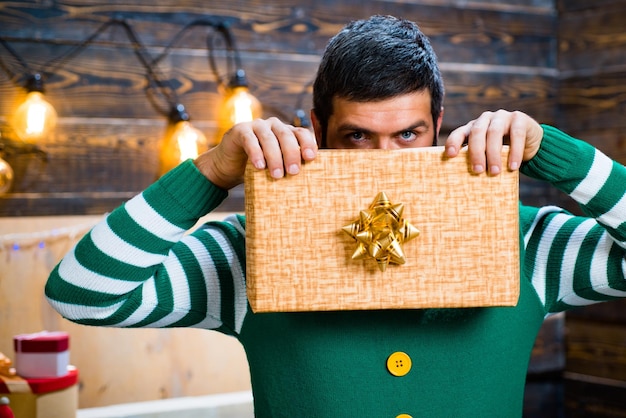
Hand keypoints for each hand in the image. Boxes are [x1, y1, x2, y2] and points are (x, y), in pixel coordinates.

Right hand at [194, 117, 317, 189]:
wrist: (229, 166)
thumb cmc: (258, 168)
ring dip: (274, 156)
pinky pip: (250, 140)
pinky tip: (259, 166)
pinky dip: (255, 153)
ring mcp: (257, 126)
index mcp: (286, 132)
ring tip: (276, 175)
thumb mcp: (277, 166)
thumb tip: (311, 182)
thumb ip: (289, 166)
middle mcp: (274, 126)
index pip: (301, 133)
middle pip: (286, 135)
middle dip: (291, 154)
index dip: (307, 143)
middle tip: (293, 172)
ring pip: (269, 138)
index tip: (311, 158)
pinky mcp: (240, 130)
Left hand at [444, 110, 543, 174]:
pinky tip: (513, 166)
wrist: (529, 141)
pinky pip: (516, 134)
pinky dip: (514, 152)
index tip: (450, 155)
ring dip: (493, 154)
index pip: (459, 133)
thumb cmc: (503, 151)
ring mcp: (502, 117)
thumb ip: (477, 159)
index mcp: (472, 128)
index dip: (453, 142)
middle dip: (476, 152)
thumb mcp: (488, 154)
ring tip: (494, 172)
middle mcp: (485, 119)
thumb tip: (464, 182)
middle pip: (477, 133)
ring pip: (494, 133)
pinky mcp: (519, 118)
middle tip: (478, 171)